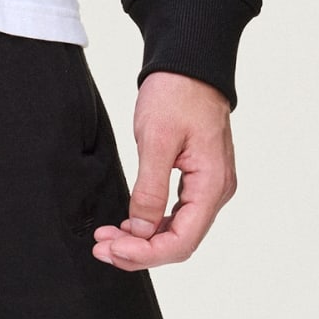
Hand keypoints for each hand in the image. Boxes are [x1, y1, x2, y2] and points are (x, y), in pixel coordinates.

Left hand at [91, 69, 235, 269]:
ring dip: (143, 239)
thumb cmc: (176, 93)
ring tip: (107, 239)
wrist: (188, 65)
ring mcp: (209, 186)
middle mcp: (216, 192)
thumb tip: (142, 229)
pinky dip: (151, 222)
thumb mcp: (157, 139)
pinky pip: (176, 213)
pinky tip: (128, 223)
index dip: (146, 253)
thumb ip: (150, 188)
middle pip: (180, 241)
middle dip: (140, 250)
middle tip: (102, 248)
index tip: (113, 250)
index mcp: (212, 185)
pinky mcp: (197, 178)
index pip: (182, 240)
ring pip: (177, 230)